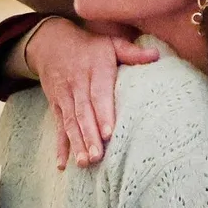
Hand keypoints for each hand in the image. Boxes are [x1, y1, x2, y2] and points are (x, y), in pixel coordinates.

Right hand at [25, 17, 159, 169]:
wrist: (50, 43)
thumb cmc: (89, 47)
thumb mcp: (110, 43)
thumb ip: (132, 52)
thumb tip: (157, 56)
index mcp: (94, 68)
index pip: (98, 93)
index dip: (103, 114)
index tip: (108, 133)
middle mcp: (77, 83)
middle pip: (83, 112)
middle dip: (89, 136)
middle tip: (97, 156)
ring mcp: (64, 96)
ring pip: (70, 122)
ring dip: (77, 144)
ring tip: (84, 163)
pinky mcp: (56, 106)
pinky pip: (58, 127)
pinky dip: (60, 146)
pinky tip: (61, 164)